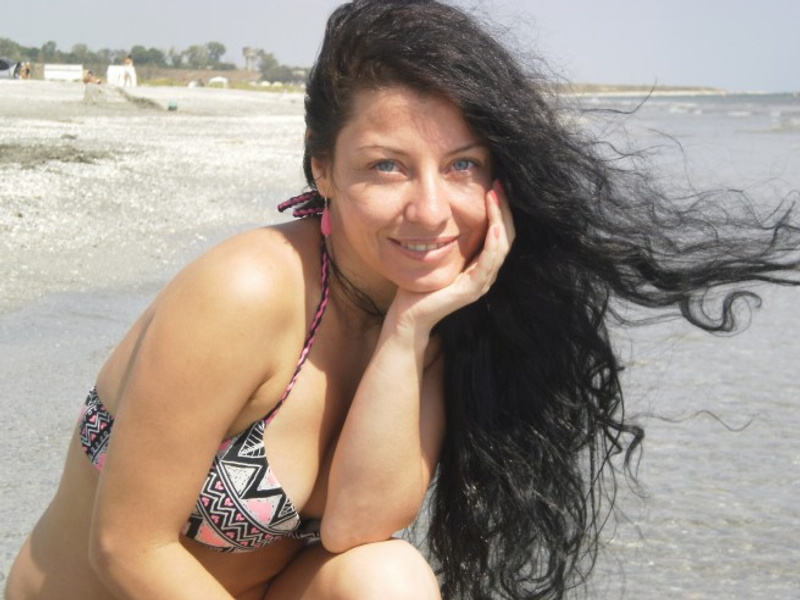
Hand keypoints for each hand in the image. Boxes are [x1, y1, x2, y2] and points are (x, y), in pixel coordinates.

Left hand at [389, 180, 515, 332]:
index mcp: (480, 264)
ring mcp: (481, 282)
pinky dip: (493, 244)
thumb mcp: (437, 254)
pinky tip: (493, 228)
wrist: (409, 315)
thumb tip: (445, 210)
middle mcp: (485, 273)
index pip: (499, 232)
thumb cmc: (419, 286)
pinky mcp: (472, 290)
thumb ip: (448, 238)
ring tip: (496, 198)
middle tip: (500, 184)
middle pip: (506, 236)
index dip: (499, 209)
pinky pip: (489, 264)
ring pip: (502, 246)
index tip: (495, 185)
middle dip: (504, 209)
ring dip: (500, 220)